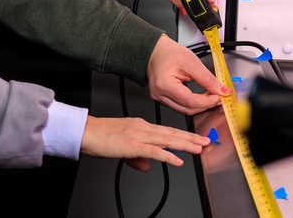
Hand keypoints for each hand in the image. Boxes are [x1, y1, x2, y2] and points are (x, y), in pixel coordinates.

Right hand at [80, 115, 211, 171]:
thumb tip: (147, 166)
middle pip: (171, 133)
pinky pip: (155, 151)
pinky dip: (168, 156)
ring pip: (167, 139)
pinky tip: (178, 161)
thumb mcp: (122, 148)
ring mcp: (139, 135)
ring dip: (185, 144)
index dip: (182, 135)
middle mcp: (142, 127)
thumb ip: (137, 157)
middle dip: (190, 137)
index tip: (195, 138)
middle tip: (206, 140)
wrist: (86, 132)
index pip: (166, 131)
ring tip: (199, 148)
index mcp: (140, 126)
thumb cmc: (100, 137)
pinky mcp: (133, 144)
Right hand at [146, 35, 230, 114]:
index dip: (208, 101)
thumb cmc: (169, 53)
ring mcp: (160, 98)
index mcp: (164, 85)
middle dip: (206, 104)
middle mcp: (159, 95)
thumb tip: (222, 91)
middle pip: (188, 109)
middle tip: (218, 95)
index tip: (219, 95)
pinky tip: (200, 96)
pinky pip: (181, 106)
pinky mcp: (163, 99)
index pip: (190, 102)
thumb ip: (207, 79)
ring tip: (210, 95)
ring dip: (200, 105)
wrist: (156, 50)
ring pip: (185, 110)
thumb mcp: (191, 62)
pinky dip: (193, 104)